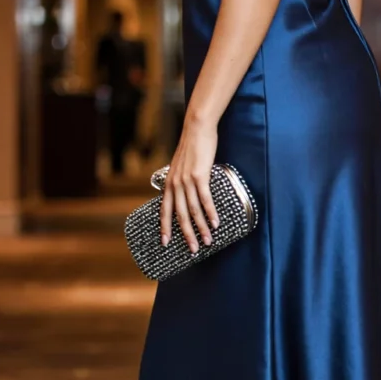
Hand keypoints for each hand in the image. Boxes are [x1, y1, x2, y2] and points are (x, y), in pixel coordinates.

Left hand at [160, 114, 219, 253]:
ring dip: (201, 228)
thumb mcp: (179, 167)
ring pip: (193, 210)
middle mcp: (175, 184)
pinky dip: (211, 213)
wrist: (196, 129)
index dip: (164, 228)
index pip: (164, 210)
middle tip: (193, 249)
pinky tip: (216, 223)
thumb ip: (180, 181)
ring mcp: (187, 181)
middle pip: (180, 215)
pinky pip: (205, 199)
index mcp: (169, 183)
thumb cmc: (191, 147)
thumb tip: (185, 193)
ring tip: (208, 240)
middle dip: (186, 235)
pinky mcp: (199, 176)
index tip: (166, 243)